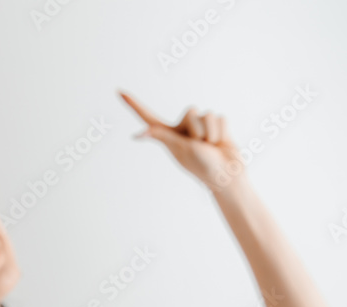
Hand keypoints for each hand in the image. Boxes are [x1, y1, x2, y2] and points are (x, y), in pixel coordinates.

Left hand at [118, 90, 246, 193]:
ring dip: (211, 133)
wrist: (227, 176)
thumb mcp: (180, 149)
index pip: (148, 117)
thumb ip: (161, 135)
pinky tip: (221, 143)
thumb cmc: (202, 165)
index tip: (119, 91)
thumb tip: (137, 134)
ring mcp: (200, 127)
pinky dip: (221, 132)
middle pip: (191, 111)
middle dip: (199, 129)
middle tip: (202, 146)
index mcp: (169, 136)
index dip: (134, 105)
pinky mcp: (215, 126)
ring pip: (207, 115)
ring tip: (211, 147)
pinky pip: (219, 118)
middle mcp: (183, 129)